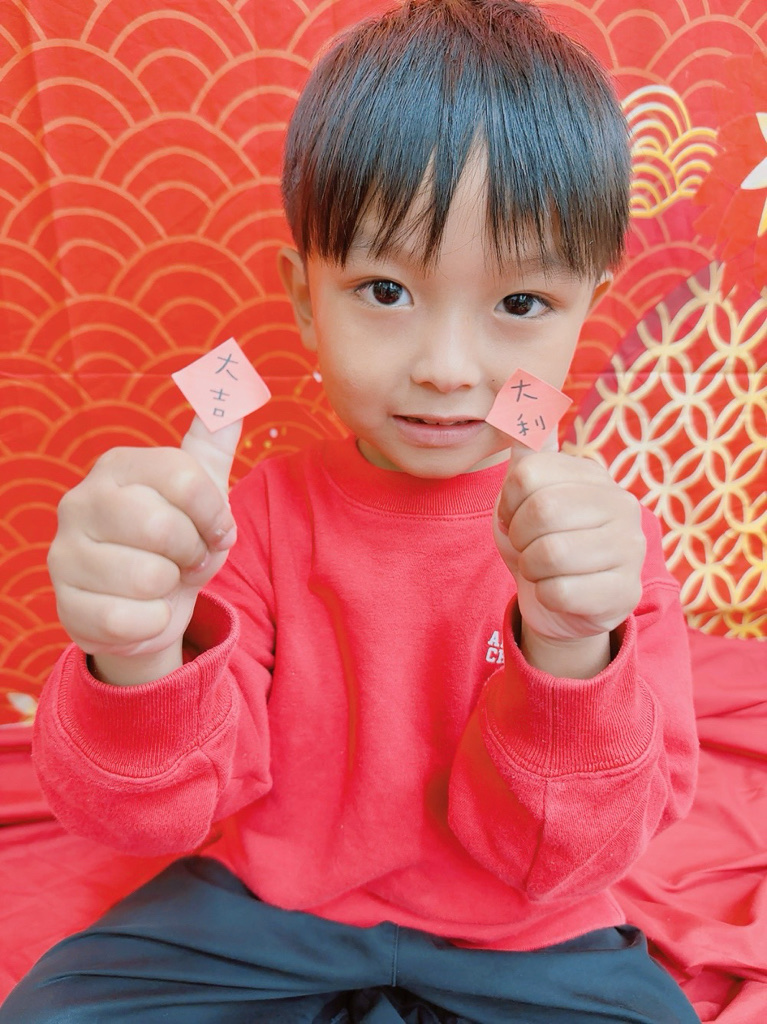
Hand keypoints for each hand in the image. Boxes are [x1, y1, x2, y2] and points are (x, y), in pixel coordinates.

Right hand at [47, 416, 241, 682]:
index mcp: (118, 466)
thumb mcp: (201, 491)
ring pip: (148, 578)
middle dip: (192, 553)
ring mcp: (65, 554)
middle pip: (164, 528)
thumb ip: (213, 442)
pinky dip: (151, 623)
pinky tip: (142, 612)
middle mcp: (81, 502)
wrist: (149, 606)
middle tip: (186, 559)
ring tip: (161, 583)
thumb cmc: (178, 542)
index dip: (214, 513)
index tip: (215, 529)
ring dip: (171, 590)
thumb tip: (230, 388)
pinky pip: (129, 620)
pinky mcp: (65, 606)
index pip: (186, 477)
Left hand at [493, 444, 644, 674]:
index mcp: (594, 474)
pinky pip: (562, 592)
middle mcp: (622, 504)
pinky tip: (559, 593)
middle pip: (541, 511)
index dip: (508, 503)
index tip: (515, 518)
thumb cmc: (538, 543)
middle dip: (519, 537)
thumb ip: (526, 454)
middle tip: (527, 548)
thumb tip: (520, 399)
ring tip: (543, 569)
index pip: (528, 474)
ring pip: (551, 554)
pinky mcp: (626, 592)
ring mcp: (631, 548)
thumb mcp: (523, 497)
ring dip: (531, 568)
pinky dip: (546, 596)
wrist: (557, 604)